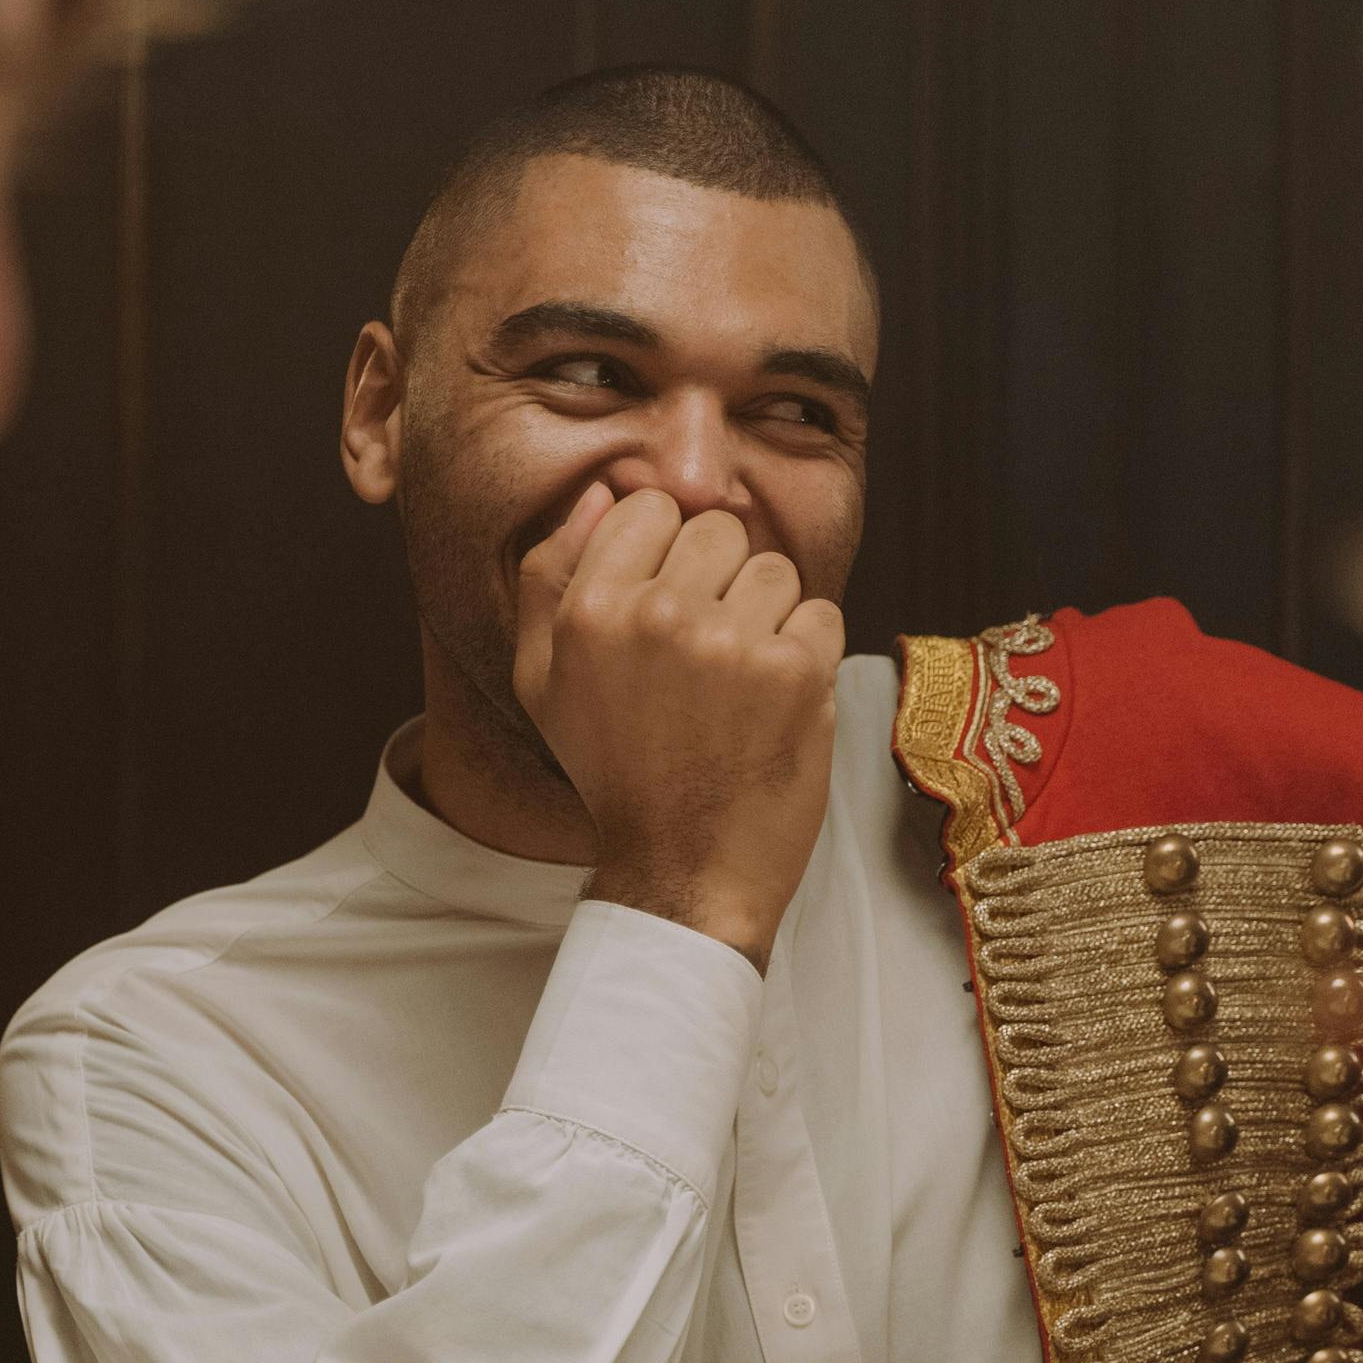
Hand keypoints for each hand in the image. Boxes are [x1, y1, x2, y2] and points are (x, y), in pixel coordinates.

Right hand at [512, 484, 844, 969]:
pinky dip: (808, 656)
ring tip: (738, 685)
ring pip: (775, 569)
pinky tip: (773, 705)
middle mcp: (656, 617)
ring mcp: (730, 643)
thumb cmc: (614, 771)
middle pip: (718, 528)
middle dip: (720, 581)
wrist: (684, 870)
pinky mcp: (795, 672)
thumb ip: (551, 577)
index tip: (666, 609)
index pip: (649, 507)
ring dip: (768, 618)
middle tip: (703, 657)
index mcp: (588, 612)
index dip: (665, 552)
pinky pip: (820, 614)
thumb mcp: (542, 680)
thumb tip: (603, 492)